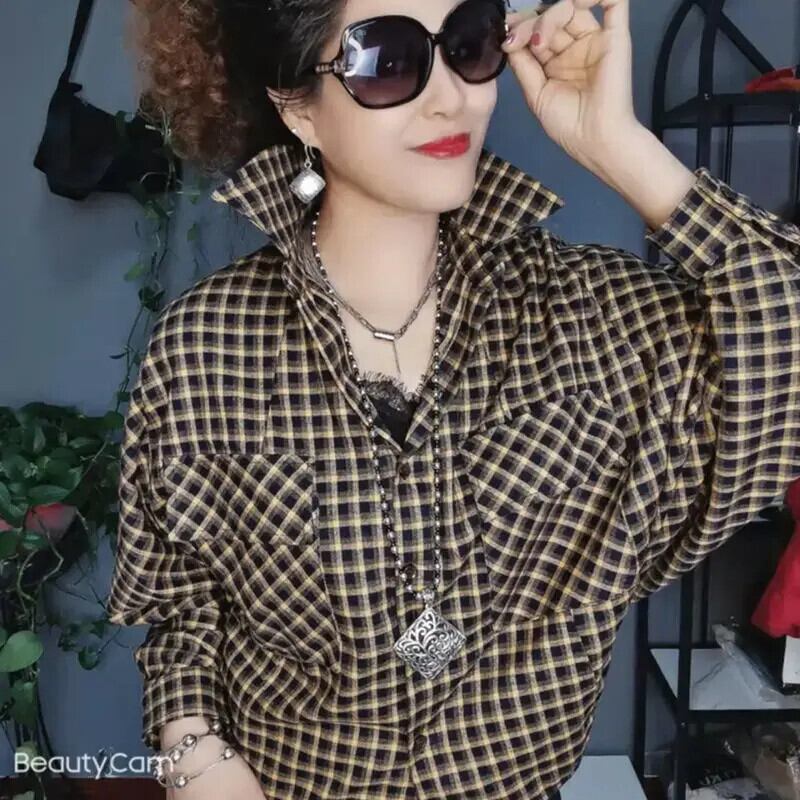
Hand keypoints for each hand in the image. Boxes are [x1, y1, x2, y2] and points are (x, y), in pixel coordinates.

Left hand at [501, 0, 641, 167]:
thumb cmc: (568, 125)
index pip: (537, 31)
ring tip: (539, 42)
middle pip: (552, 16)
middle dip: (530, 23)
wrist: (596, 140)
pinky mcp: (615, 35)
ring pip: (572, 7)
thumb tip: (509, 38)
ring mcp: (594, 39)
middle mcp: (574, 47)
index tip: (506, 36)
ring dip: (549, 17)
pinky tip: (577, 1)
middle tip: (516, 40)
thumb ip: (524, 65)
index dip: (521, 28)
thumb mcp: (536, 94)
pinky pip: (613, 1)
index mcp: (556, 62)